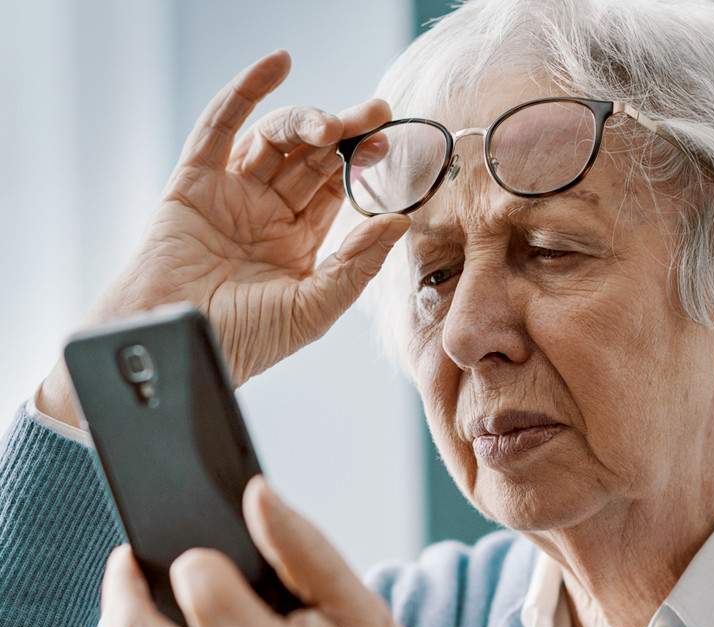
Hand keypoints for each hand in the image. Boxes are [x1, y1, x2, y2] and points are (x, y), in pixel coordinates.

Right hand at [40, 50, 408, 426]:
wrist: (184, 345)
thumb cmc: (246, 339)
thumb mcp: (315, 307)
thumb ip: (357, 264)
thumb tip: (400, 220)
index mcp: (297, 243)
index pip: (335, 189)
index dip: (363, 165)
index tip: (391, 147)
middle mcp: (266, 213)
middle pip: (310, 158)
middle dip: (344, 133)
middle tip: (375, 113)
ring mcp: (231, 194)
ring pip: (274, 140)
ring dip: (306, 122)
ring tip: (333, 125)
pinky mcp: (194, 182)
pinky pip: (219, 127)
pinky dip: (245, 92)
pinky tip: (277, 65)